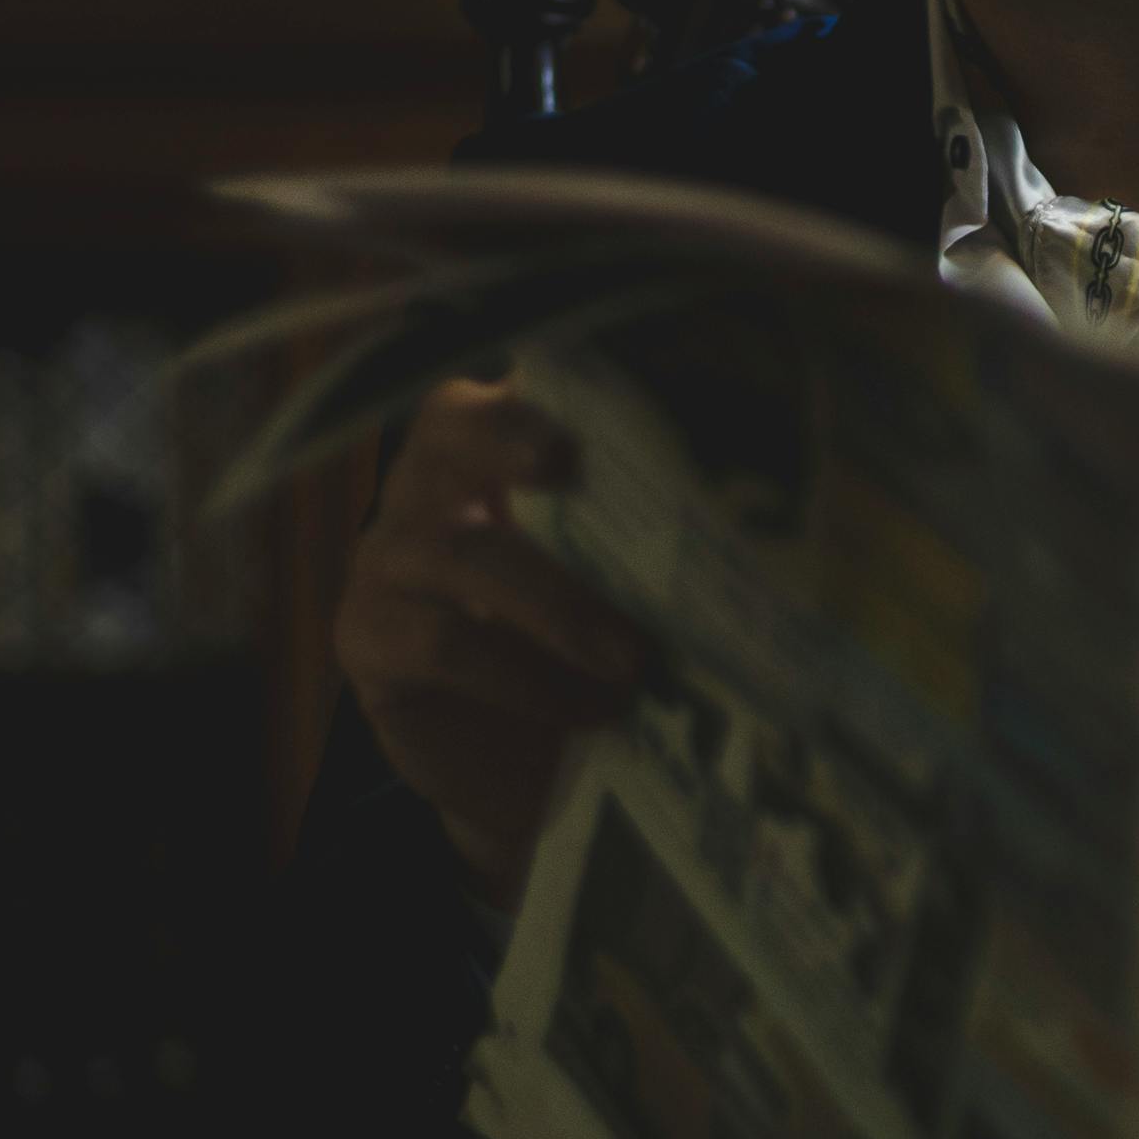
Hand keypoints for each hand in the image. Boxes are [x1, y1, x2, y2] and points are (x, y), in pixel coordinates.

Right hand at [332, 377, 646, 905]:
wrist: (523, 768)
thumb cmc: (592, 649)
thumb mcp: (634, 579)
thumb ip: (669, 530)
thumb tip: (771, 519)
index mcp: (505, 441)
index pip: (522, 375)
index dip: (556, 371)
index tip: (615, 386)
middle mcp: (434, 480)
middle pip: (451, 423)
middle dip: (511, 436)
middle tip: (568, 466)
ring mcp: (391, 555)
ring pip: (460, 550)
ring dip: (555, 604)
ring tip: (634, 660)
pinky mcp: (368, 637)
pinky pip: (440, 643)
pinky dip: (525, 678)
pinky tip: (591, 708)